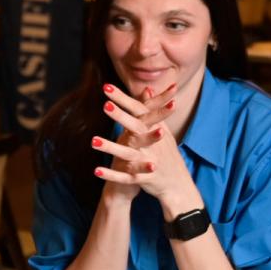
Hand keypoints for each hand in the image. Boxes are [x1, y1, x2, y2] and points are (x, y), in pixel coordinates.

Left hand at [95, 85, 201, 217]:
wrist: (177, 183)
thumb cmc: (166, 152)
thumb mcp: (161, 129)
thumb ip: (151, 109)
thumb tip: (146, 88)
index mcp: (156, 130)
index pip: (139, 110)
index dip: (123, 99)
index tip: (106, 86)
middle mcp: (153, 144)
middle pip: (136, 128)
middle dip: (121, 117)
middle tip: (106, 105)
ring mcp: (149, 162)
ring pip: (128, 154)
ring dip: (111, 148)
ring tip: (93, 141)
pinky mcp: (143, 179)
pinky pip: (125, 177)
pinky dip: (111, 175)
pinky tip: (95, 171)